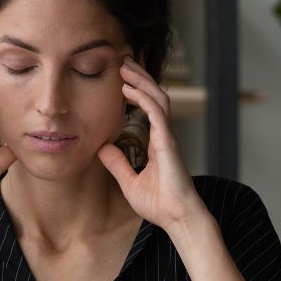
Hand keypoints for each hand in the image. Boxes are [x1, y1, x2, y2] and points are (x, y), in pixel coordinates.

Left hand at [96, 56, 208, 232]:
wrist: (178, 218)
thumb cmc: (160, 205)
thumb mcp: (129, 182)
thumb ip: (118, 164)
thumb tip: (102, 148)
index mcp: (158, 142)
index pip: (149, 108)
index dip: (138, 91)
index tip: (122, 79)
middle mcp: (164, 135)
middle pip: (155, 97)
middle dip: (140, 77)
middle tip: (123, 61)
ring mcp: (168, 137)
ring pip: (158, 98)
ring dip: (141, 80)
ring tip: (125, 67)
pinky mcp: (168, 143)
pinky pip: (157, 113)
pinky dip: (143, 98)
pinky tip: (129, 90)